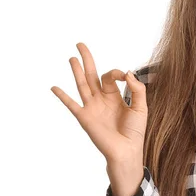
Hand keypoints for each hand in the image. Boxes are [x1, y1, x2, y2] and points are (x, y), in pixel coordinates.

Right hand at [51, 42, 147, 163]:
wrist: (127, 151)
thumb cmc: (134, 132)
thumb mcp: (141, 107)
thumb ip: (137, 88)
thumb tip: (127, 72)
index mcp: (115, 96)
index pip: (110, 76)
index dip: (116, 72)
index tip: (123, 76)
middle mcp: (101, 100)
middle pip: (92, 75)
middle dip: (87, 59)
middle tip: (80, 44)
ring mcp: (92, 107)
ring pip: (82, 84)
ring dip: (76, 71)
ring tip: (72, 58)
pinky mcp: (85, 117)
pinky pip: (71, 104)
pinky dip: (62, 96)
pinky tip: (54, 87)